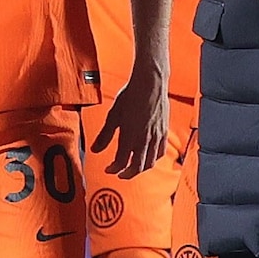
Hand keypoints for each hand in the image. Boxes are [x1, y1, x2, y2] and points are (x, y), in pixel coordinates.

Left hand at [91, 60, 168, 177]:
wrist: (150, 83)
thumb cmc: (130, 96)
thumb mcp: (113, 116)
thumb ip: (104, 136)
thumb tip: (94, 150)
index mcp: (129, 137)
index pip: (121, 162)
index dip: (114, 169)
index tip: (109, 169)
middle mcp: (144, 140)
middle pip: (137, 167)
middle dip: (127, 174)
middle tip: (120, 174)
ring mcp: (155, 137)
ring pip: (150, 162)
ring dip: (141, 169)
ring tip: (133, 168)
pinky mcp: (164, 131)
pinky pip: (160, 152)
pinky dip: (154, 159)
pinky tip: (148, 156)